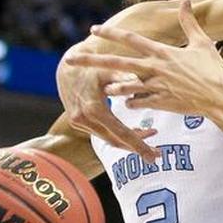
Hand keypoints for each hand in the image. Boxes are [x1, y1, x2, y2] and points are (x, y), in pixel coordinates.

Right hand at [57, 42, 159, 160]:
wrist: (66, 67)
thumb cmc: (92, 66)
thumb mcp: (108, 69)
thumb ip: (124, 77)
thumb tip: (140, 80)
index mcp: (94, 108)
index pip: (121, 133)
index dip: (139, 145)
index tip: (154, 156)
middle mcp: (84, 119)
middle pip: (115, 141)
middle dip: (137, 148)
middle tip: (156, 154)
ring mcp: (79, 122)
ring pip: (108, 138)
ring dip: (128, 141)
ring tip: (149, 136)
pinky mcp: (77, 122)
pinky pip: (101, 133)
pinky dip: (117, 135)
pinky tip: (133, 132)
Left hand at [65, 1, 222, 117]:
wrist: (222, 97)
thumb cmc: (213, 69)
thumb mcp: (202, 42)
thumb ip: (189, 23)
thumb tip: (185, 2)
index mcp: (162, 52)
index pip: (130, 39)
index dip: (111, 33)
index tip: (94, 29)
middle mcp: (155, 68)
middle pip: (117, 62)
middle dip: (92, 60)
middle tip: (72, 58)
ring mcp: (156, 87)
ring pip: (124, 86)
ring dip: (112, 87)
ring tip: (104, 87)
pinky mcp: (160, 103)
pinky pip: (138, 103)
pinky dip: (132, 102)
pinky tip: (128, 102)